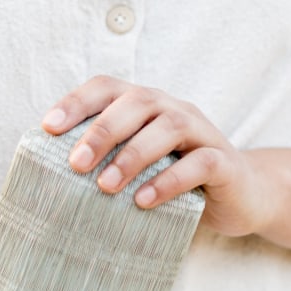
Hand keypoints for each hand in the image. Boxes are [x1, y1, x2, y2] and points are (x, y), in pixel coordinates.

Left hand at [42, 75, 266, 237]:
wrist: (241, 197)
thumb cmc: (176, 185)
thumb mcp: (138, 172)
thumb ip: (105, 166)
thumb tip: (48, 183)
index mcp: (146, 108)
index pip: (108, 88)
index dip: (77, 102)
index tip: (48, 128)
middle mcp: (173, 110)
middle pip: (137, 102)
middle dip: (102, 131)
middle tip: (75, 164)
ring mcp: (202, 133)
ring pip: (168, 127)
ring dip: (132, 156)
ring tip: (105, 186)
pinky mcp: (224, 163)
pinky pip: (200, 163)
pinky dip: (169, 181)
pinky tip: (144, 201)